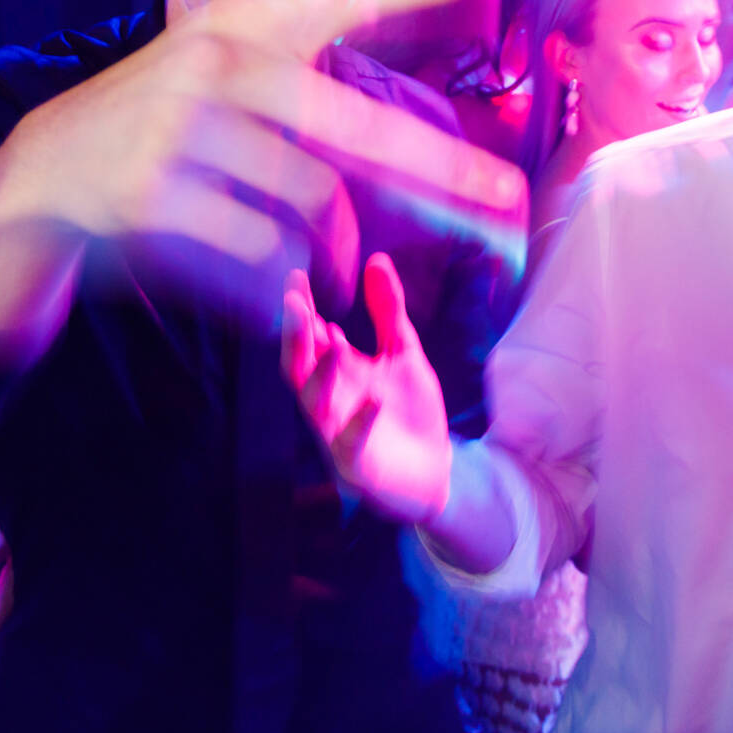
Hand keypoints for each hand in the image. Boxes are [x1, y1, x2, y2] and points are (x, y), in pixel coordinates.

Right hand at [6, 0, 526, 312]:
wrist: (39, 181)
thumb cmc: (158, 130)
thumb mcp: (219, 74)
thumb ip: (302, 73)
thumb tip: (402, 99)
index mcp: (238, 27)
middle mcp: (214, 67)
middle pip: (354, 124)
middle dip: (442, 169)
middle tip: (507, 200)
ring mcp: (180, 133)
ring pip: (313, 202)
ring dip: (343, 251)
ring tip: (347, 273)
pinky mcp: (151, 200)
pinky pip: (258, 253)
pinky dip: (282, 287)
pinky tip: (281, 298)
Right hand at [281, 253, 451, 522]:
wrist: (437, 472)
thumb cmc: (409, 412)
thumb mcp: (402, 353)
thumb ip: (388, 311)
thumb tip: (377, 260)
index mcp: (337, 373)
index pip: (308, 338)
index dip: (300, 311)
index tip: (296, 277)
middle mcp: (330, 402)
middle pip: (299, 368)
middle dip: (295, 338)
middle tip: (297, 305)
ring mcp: (338, 434)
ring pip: (315, 405)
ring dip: (322, 374)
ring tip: (334, 341)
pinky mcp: (358, 466)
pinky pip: (351, 444)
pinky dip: (360, 421)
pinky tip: (374, 399)